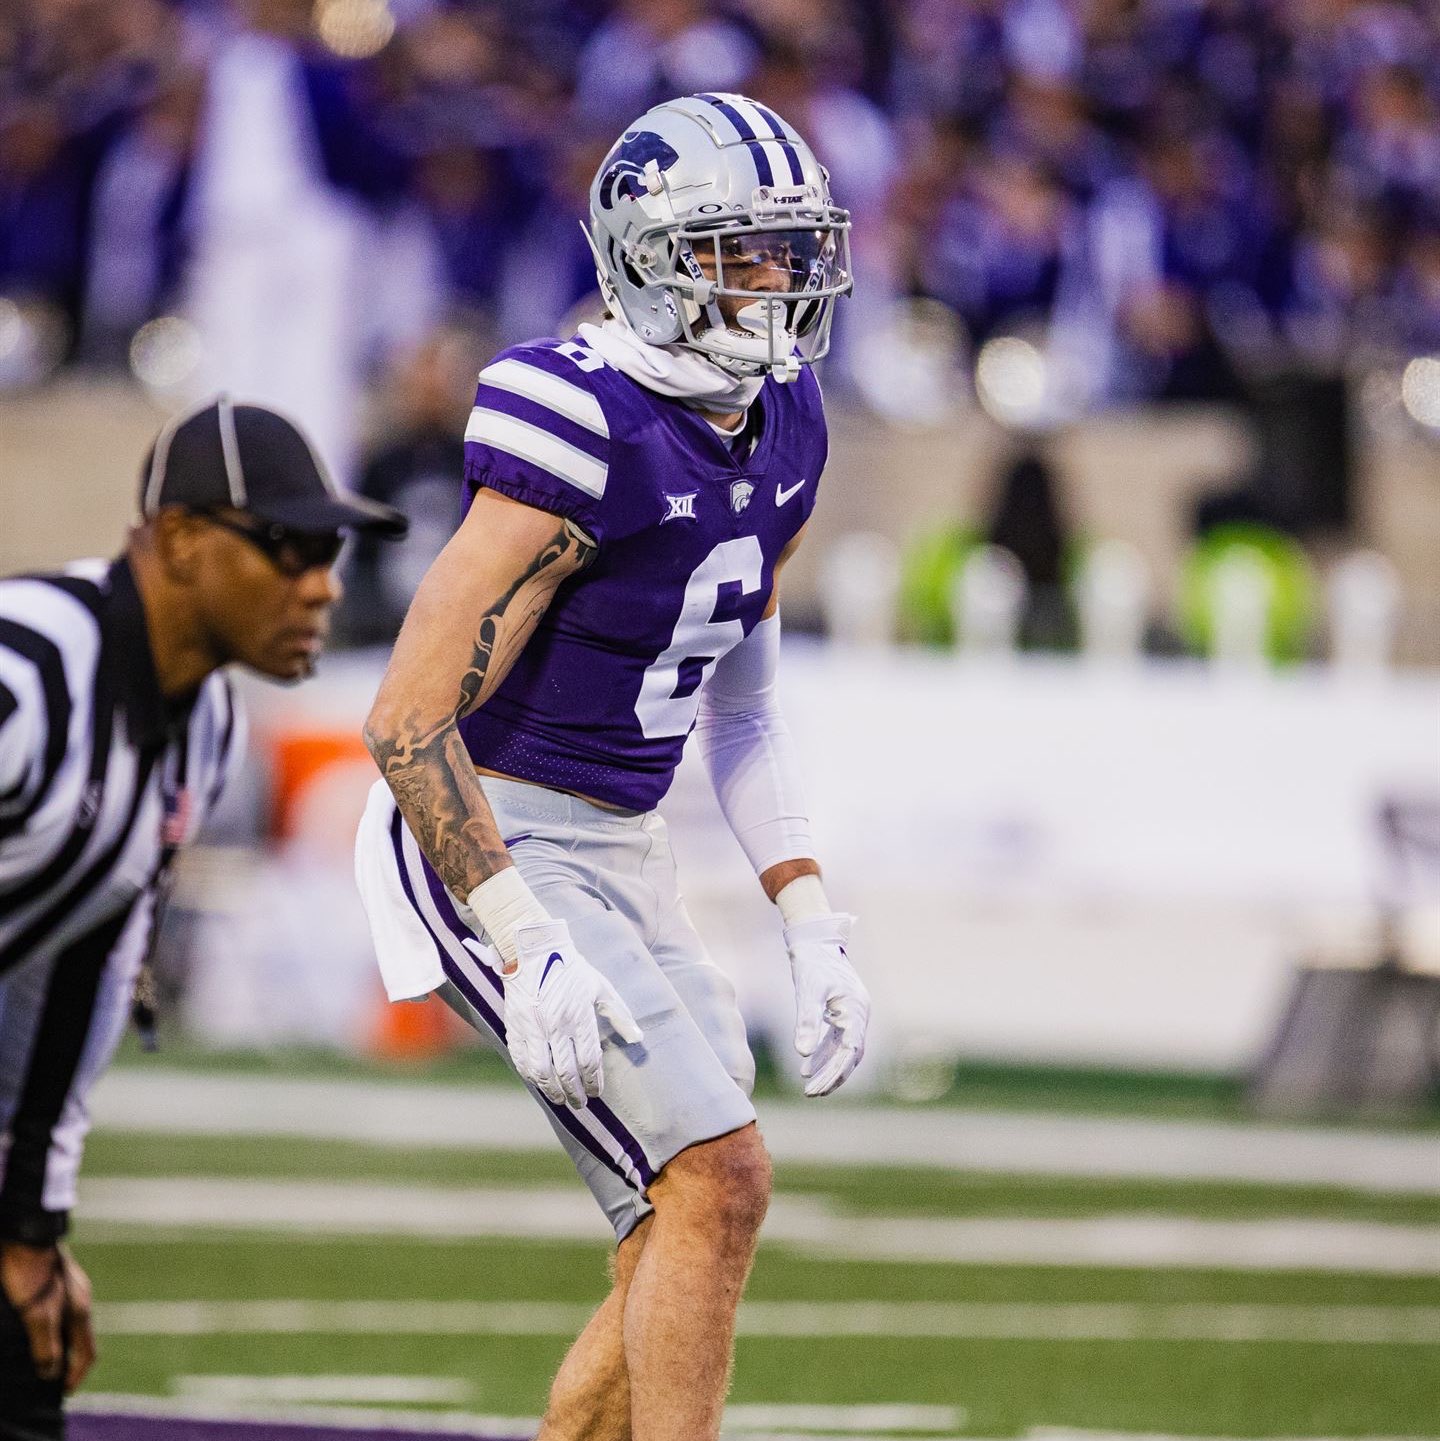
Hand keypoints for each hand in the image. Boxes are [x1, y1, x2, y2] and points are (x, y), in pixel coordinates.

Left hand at [1, 1241, 95, 1392]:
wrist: (27, 1236)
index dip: (77, 1375)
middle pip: (80, 1339)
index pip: (88, 1352)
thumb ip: (46, 1345)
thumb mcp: (36, 1315)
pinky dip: (52, 1330)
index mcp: (81, 1311)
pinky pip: (60, 1313)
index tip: (64, 1392)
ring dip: (59, 1345)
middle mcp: (80, 1300)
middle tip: (51, 1379)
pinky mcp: (57, 1282)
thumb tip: (52, 1373)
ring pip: (69, 1325)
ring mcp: (70, 1289)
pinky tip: (35, 1330)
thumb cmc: (33, 1275)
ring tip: (40, 1359)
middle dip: (69, 1362)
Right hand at [483, 918, 642, 1108]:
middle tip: (580, 1103)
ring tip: (560, 1098)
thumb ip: (619, 1014)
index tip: (597, 1092)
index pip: (588, 1061)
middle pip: (566, 1072)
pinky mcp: (514, 1026)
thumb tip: (638, 1038)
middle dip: (574, 1093)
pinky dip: (530, 1075)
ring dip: (551, 1090)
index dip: (593, 1082)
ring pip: (541, 1072)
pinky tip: (539, 1081)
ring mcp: (532, 1027)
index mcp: (579, 1016)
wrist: (532, 950)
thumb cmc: (571, 968)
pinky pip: (521, 1060)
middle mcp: (555, 1025)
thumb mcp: (600, 987)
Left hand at [786, 913, 868, 1096]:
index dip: (835, 1073)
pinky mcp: (841, 1011)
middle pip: (850, 1055)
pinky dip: (824, 1054)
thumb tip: (803, 1053)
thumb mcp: (807, 991)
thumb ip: (807, 1021)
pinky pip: (836, 1040)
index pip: (850, 1051)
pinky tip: (806, 1066)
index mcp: (856, 1010)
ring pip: (843, 1050)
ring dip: (828, 1068)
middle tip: (811, 1094)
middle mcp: (859, 1014)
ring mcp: (852, 1013)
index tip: (816, 1089)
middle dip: (832, 1076)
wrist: (814, 939)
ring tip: (809, 1087)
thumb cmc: (812, 962)